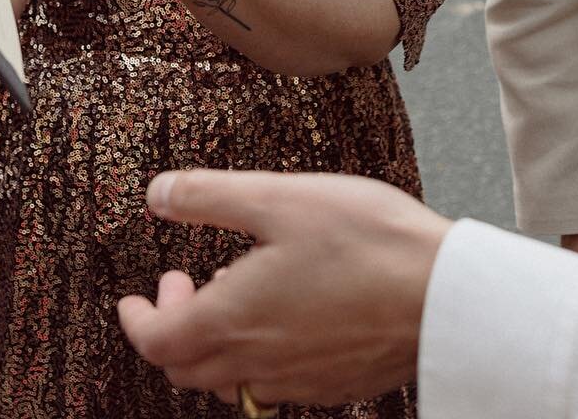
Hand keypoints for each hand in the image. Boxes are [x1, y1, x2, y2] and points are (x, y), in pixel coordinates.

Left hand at [118, 169, 451, 406]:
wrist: (441, 294)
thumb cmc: (364, 241)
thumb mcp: (278, 198)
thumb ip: (210, 196)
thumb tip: (157, 193)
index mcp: (233, 320)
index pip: (158, 343)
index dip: (137, 320)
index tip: (136, 297)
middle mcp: (258, 363)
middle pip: (188, 369)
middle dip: (173, 329)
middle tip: (184, 285)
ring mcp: (298, 381)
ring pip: (230, 381)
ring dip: (215, 344)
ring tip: (236, 292)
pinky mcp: (335, 384)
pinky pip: (276, 383)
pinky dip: (259, 356)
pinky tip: (287, 314)